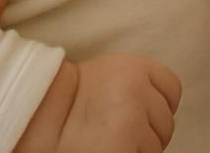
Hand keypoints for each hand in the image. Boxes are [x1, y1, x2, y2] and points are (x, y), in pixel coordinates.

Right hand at [16, 54, 180, 152]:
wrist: (37, 116)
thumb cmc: (71, 102)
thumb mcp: (108, 75)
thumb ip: (136, 82)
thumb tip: (161, 107)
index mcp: (134, 65)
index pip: (172, 89)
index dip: (157, 106)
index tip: (137, 113)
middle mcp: (136, 87)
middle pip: (166, 121)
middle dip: (147, 132)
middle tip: (115, 132)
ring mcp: (132, 117)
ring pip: (156, 146)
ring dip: (138, 149)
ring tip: (107, 141)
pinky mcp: (125, 143)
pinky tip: (107, 149)